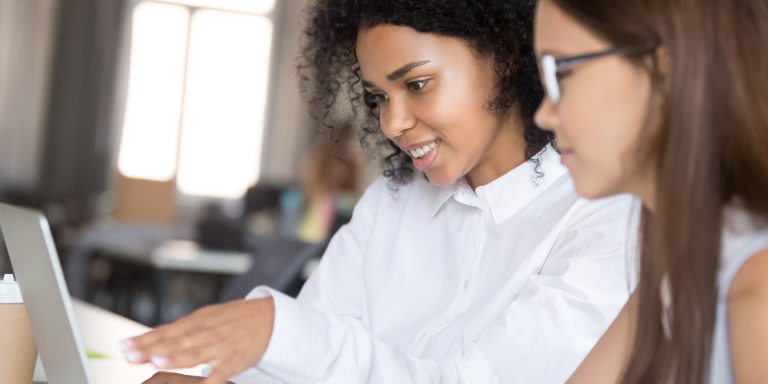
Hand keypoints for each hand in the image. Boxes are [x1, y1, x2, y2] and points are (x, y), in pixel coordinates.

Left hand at [121, 298, 274, 383]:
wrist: (268, 318)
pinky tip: (202, 383)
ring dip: (176, 357)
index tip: (125, 346)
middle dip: (152, 349)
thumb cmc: (233, 319)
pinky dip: (211, 378)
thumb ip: (180, 330)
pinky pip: (220, 371)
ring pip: (195, 353)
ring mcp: (220, 346)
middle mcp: (205, 332)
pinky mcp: (234, 360)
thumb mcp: (205, 317)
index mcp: (196, 322)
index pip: (166, 331)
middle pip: (175, 342)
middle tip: (131, 355)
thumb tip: (150, 339)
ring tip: (157, 361)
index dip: (144, 339)